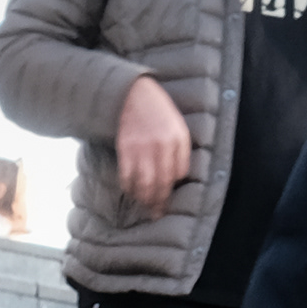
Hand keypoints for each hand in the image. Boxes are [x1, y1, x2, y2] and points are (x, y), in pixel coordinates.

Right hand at [113, 73, 191, 212]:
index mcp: (178, 138)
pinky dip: (128, 187)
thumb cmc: (158, 111)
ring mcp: (143, 148)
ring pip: (145, 183)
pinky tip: (131, 191)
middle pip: (163, 182)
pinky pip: (127, 176)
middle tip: (157, 213)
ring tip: (145, 206)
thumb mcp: (177, 124)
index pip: (180, 172)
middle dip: (160, 201)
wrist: (133, 94)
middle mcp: (162, 146)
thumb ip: (180, 148)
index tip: (169, 194)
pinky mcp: (126, 149)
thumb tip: (178, 176)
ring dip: (145, 199)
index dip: (174, 185)